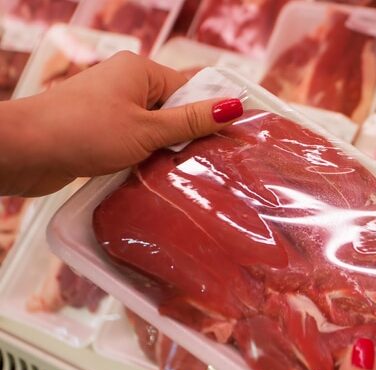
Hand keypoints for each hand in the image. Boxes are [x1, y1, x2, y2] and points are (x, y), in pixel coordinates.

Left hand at [0, 51, 243, 195]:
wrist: (23, 152)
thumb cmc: (84, 132)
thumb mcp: (148, 130)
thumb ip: (191, 121)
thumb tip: (234, 105)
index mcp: (140, 70)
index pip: (189, 89)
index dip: (209, 114)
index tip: (229, 141)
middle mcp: (126, 83)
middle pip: (173, 109)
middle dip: (186, 137)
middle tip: (206, 164)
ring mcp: (111, 107)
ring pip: (154, 129)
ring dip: (165, 151)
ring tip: (180, 174)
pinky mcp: (99, 130)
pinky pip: (135, 141)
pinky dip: (145, 157)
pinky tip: (154, 176)